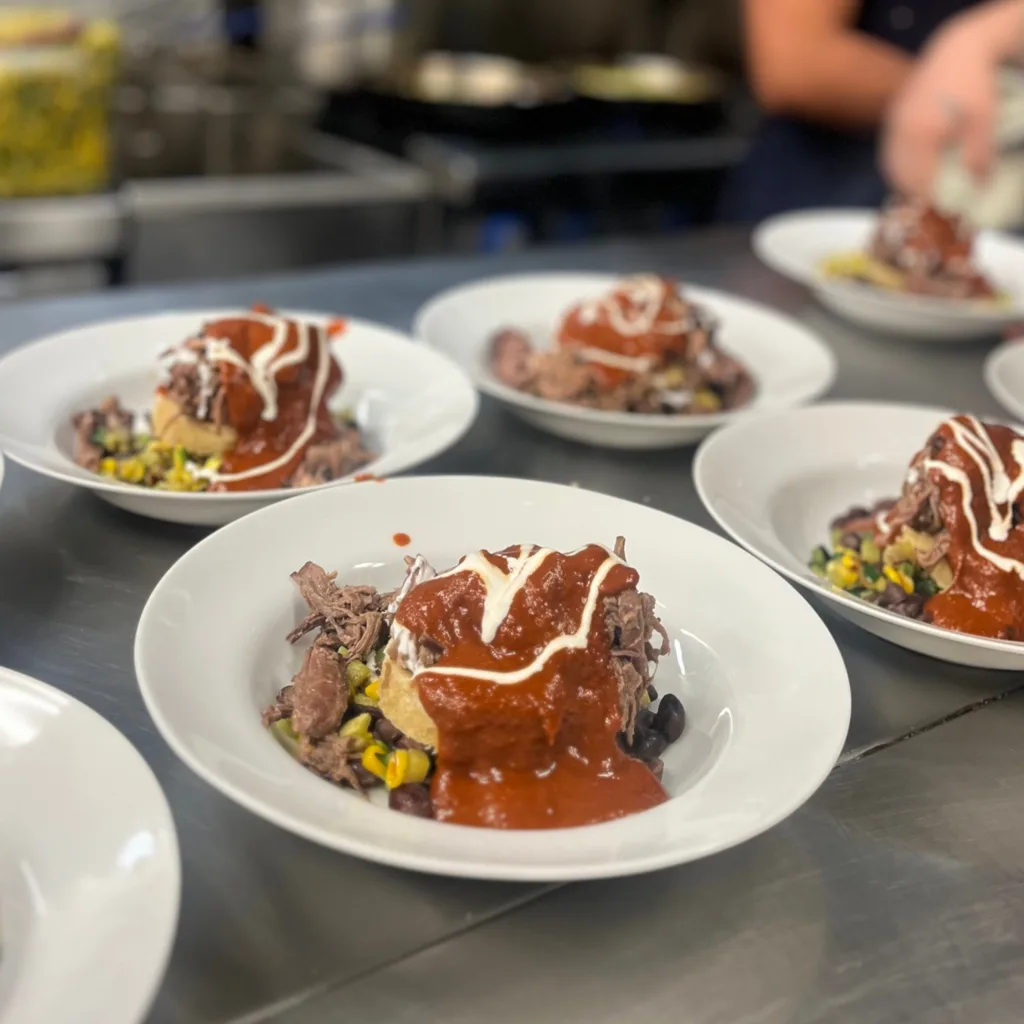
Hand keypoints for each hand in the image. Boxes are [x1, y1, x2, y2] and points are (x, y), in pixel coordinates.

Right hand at [881, 0, 1021, 198]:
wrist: (956, 52)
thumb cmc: (974, 85)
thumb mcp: (984, 120)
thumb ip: (979, 155)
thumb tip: (977, 187)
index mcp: (920, 135)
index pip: (918, 182)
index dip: (929, 201)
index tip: (943, 214)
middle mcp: (899, 133)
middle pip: (899, 178)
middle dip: (913, 196)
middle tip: (931, 207)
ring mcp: (891, 126)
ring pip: (890, 168)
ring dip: (903, 184)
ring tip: (921, 193)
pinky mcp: (891, 120)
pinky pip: (888, 154)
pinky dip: (898, 169)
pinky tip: (913, 172)